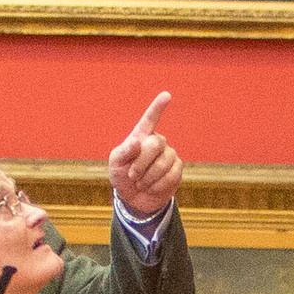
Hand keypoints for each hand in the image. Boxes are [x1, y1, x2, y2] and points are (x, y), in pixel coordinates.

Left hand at [108, 91, 180, 215]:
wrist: (134, 198)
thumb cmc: (122, 176)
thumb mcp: (115, 164)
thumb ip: (124, 152)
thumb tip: (137, 142)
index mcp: (141, 136)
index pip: (150, 119)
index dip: (158, 107)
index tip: (166, 95)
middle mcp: (157, 142)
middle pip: (155, 144)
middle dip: (142, 163)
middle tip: (132, 176)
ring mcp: (169, 155)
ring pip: (163, 163)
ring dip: (148, 177)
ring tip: (140, 183)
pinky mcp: (177, 169)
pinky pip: (171, 175)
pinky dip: (157, 185)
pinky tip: (151, 188)